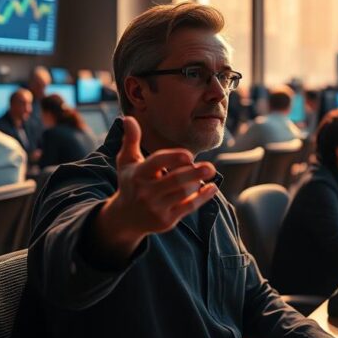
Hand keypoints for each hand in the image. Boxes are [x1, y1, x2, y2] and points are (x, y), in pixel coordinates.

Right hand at [91, 117, 218, 263]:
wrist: (125, 218)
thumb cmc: (130, 183)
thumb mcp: (126, 162)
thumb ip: (131, 140)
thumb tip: (128, 117)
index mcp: (138, 174)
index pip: (157, 162)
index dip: (173, 157)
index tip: (189, 155)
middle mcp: (146, 191)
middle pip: (175, 180)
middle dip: (194, 173)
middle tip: (211, 167)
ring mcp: (156, 207)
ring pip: (183, 194)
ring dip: (197, 183)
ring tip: (206, 173)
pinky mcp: (166, 220)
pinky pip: (188, 208)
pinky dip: (203, 197)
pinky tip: (212, 188)